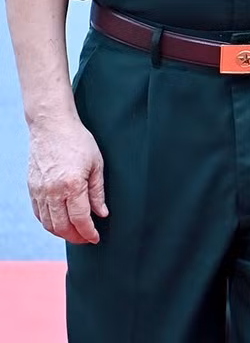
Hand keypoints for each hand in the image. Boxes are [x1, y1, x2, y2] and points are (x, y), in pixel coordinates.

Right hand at [26, 116, 106, 243]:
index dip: (88, 232)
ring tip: (75, 233)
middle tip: (86, 239)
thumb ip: (98, 192)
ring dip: (61, 233)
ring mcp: (39, 191)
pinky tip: (59, 222)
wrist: (51, 126)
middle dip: (75, 237)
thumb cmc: (78, 141)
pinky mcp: (32, 188)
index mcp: (72, 185)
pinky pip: (39, 213)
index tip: (95, 238)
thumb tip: (102, 213)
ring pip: (48, 223)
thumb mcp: (97, 164)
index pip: (80, 219)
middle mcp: (52, 191)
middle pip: (62, 226)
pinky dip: (48, 223)